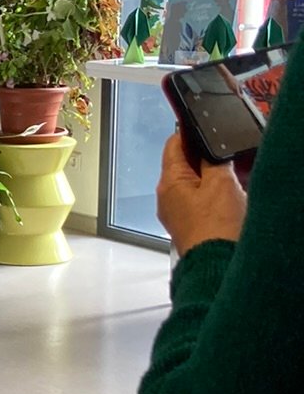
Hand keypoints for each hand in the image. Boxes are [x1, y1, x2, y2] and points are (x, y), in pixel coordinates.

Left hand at [156, 133, 246, 255]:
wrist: (216, 265)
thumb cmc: (214, 229)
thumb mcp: (221, 183)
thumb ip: (213, 160)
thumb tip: (210, 148)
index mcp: (168, 182)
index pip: (172, 145)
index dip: (188, 134)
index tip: (203, 129)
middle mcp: (166, 197)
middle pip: (182, 165)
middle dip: (204, 159)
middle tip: (223, 158)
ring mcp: (175, 213)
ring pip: (191, 184)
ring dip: (209, 179)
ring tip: (228, 181)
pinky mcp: (187, 226)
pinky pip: (197, 202)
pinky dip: (210, 196)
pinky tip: (226, 200)